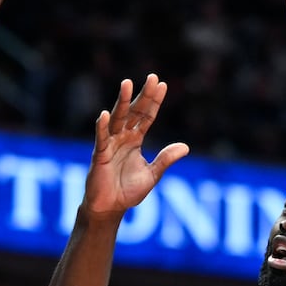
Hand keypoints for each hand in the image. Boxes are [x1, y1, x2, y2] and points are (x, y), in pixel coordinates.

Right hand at [83, 74, 188, 219]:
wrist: (110, 208)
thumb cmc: (128, 191)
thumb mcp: (152, 174)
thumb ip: (165, 159)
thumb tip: (185, 147)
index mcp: (135, 140)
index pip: (147, 116)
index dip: (154, 101)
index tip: (163, 84)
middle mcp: (122, 138)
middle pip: (134, 111)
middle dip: (143, 95)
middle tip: (152, 77)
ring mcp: (110, 144)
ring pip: (117, 119)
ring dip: (122, 102)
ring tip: (127, 84)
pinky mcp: (99, 155)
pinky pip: (101, 139)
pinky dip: (102, 127)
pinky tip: (104, 115)